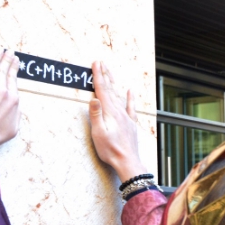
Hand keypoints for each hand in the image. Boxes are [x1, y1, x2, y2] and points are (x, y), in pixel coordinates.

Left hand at [0, 48, 19, 153]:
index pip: (13, 79)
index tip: (14, 61)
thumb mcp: (13, 128)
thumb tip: (16, 107)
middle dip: (7, 58)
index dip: (13, 68)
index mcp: (13, 100)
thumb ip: (16, 114)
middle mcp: (3, 90)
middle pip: (5, 69)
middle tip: (8, 51)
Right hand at [89, 61, 148, 181]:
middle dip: (105, 75)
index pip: (102, 90)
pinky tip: (130, 91)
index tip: (95, 63)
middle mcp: (119, 112)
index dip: (98, 76)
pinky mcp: (130, 124)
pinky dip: (130, 98)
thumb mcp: (99, 133)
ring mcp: (126, 117)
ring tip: (110, 72)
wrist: (127, 161)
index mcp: (110, 112)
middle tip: (101, 63)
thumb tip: (94, 98)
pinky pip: (130, 107)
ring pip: (118, 96)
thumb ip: (96, 115)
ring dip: (113, 83)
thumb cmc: (111, 150)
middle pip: (111, 90)